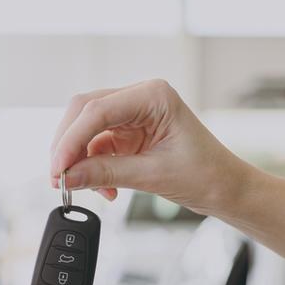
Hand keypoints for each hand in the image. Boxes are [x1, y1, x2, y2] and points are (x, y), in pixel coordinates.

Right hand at [50, 79, 255, 216]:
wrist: (226, 189)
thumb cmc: (206, 175)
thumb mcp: (152, 176)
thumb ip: (106, 173)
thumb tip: (67, 177)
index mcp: (153, 95)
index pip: (97, 110)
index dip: (71, 141)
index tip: (58, 170)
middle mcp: (139, 98)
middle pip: (84, 113)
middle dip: (68, 147)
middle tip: (59, 179)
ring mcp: (132, 115)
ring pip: (86, 130)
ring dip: (79, 160)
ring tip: (87, 188)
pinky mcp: (128, 133)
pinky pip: (96, 146)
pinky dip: (92, 167)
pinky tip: (104, 189)